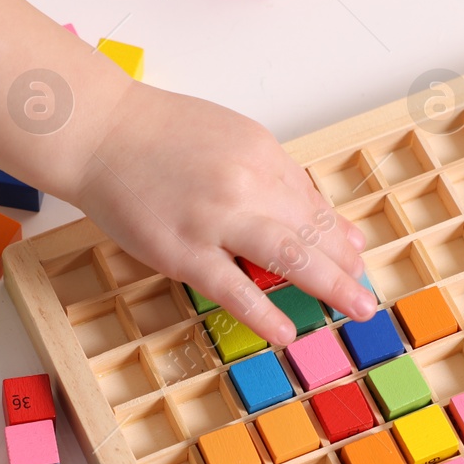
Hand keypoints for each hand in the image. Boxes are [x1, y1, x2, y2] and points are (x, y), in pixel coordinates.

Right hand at [71, 83, 374, 344]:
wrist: (97, 131)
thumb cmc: (157, 133)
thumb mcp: (231, 136)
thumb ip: (274, 176)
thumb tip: (321, 217)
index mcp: (261, 152)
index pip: (313, 202)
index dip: (339, 235)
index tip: (355, 257)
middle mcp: (246, 182)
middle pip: (312, 231)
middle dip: (347, 266)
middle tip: (367, 295)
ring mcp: (214, 218)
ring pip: (289, 257)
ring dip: (331, 286)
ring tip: (357, 309)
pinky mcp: (181, 250)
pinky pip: (233, 289)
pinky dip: (264, 314)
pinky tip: (286, 331)